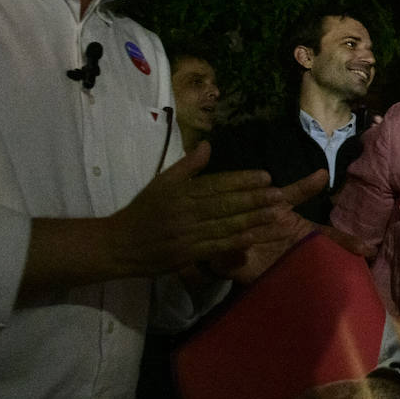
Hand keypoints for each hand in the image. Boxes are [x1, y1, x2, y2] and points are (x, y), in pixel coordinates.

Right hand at [20, 145, 329, 300]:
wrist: (118, 245)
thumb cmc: (143, 210)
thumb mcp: (162, 182)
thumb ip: (187, 165)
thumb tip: (208, 144)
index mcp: (180, 192)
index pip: (216, 184)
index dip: (242, 180)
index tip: (265, 176)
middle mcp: (185, 212)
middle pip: (225, 204)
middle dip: (255, 199)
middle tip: (281, 194)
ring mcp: (187, 234)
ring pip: (225, 225)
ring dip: (253, 219)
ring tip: (278, 214)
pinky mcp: (188, 254)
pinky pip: (216, 246)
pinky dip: (238, 241)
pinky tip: (256, 236)